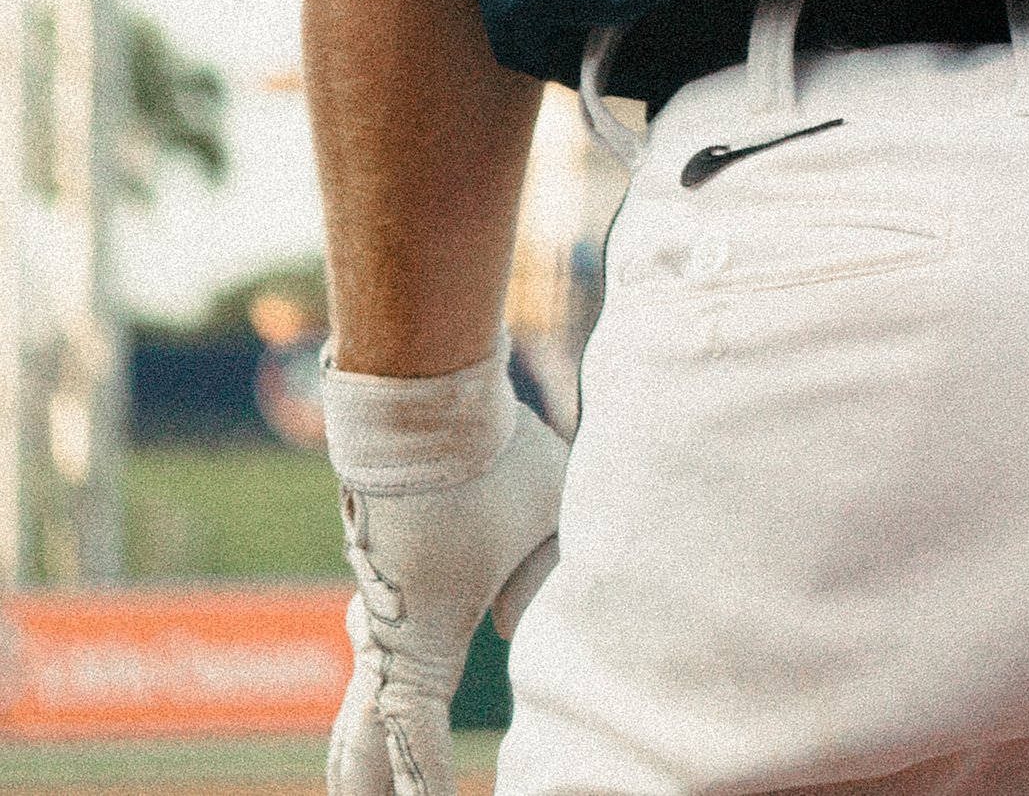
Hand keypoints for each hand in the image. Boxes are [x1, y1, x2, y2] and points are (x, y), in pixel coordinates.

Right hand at [324, 342, 567, 795]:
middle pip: (367, 735)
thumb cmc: (495, 458)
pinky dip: (365, 686)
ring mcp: (376, 599)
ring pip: (359, 693)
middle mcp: (387, 627)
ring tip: (357, 790)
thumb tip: (514, 629)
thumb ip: (548, 576)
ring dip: (359, 745)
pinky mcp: (377, 570)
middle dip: (368, 784)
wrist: (423, 393)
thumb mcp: (549, 516)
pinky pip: (368, 645)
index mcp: (427, 633)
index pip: (418, 736)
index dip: (424, 784)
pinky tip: (369, 692)